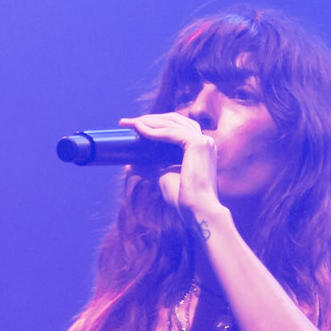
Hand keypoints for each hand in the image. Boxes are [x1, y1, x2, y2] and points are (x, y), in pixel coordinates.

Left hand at [118, 111, 222, 232]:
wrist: (196, 212)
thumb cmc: (183, 199)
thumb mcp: (162, 177)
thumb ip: (150, 167)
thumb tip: (131, 165)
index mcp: (199, 147)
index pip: (176, 127)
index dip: (154, 123)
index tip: (133, 126)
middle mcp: (204, 141)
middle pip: (174, 120)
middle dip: (149, 119)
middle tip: (126, 122)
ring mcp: (203, 140)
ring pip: (171, 123)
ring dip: (148, 121)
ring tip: (130, 124)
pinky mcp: (197, 143)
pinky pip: (170, 133)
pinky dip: (153, 130)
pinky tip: (138, 130)